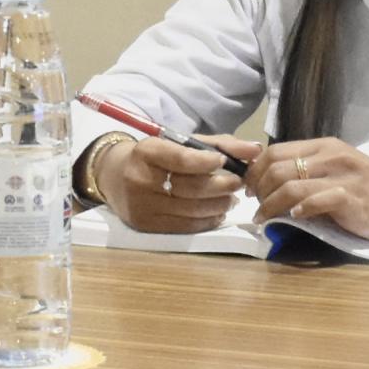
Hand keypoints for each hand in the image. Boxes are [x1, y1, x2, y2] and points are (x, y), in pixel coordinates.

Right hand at [96, 132, 254, 232]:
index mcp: (146, 152)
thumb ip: (218, 144)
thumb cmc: (155, 157)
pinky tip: (217, 213)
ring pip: (190, 209)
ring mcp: (142, 206)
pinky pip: (184, 226)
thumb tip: (254, 150)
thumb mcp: (179, 143)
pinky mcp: (146, 225)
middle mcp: (140, 179)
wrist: (114, 176)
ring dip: (218, 205)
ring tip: (230, 198)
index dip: (205, 161)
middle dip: (220, 186)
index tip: (224, 162)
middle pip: (189, 187)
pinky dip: (207, 221)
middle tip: (238, 183)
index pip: (179, 158)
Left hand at [247, 138, 368, 242]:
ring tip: (263, 218)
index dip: (254, 171)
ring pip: (290, 184)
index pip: (274, 151)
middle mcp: (331, 156)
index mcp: (324, 146)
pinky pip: (315, 201)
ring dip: (269, 204)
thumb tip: (271, 187)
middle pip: (276, 166)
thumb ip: (310, 175)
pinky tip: (292, 219)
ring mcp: (342, 177)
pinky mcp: (352, 199)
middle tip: (254, 206)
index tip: (249, 190)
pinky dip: (297, 210)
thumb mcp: (339, 172)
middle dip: (257, 189)